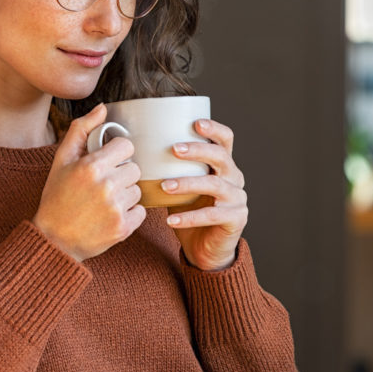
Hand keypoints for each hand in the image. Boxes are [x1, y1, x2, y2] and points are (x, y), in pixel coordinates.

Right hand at [33, 103, 145, 261]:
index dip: (117, 153)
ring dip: (125, 194)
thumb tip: (102, 108)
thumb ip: (81, 130)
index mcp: (92, 166)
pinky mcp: (123, 228)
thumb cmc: (56, 197)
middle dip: (121, 174)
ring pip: (138, 190)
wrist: (53, 239)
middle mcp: (106, 186)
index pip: (126, 146)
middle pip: (134, 168)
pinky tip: (110, 215)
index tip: (106, 162)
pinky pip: (141, 211)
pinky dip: (129, 214)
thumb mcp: (62, 160)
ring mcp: (116, 208)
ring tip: (104, 202)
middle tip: (103, 185)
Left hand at [163, 119, 247, 270]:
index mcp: (223, 165)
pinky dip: (190, 217)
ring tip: (165, 186)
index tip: (195, 123)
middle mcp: (234, 178)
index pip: (225, 139)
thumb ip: (168, 168)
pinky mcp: (236, 219)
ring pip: (215, 185)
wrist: (204, 248)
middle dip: (197, 150)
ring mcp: (238, 198)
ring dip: (188, 183)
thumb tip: (134, 149)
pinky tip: (171, 220)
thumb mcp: (178, 185)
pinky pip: (213, 215)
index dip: (214, 129)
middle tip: (173, 149)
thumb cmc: (189, 210)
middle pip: (221, 156)